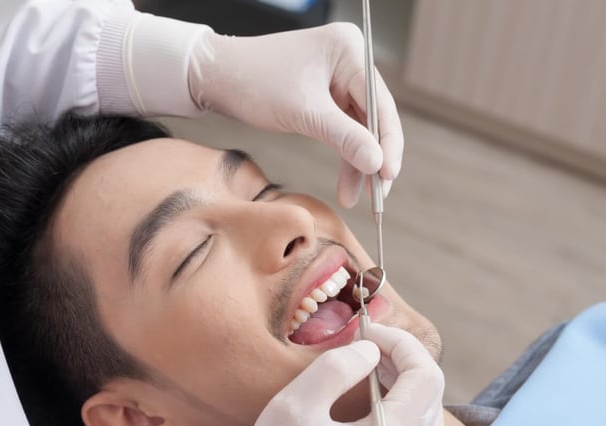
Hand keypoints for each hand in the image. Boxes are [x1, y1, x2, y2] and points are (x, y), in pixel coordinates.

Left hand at [188, 23, 401, 207]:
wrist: (216, 77)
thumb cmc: (254, 83)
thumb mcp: (303, 113)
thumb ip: (344, 137)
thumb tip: (378, 164)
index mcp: (349, 49)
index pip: (380, 101)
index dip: (388, 142)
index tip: (388, 174)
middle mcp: (349, 59)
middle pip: (375, 116)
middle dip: (375, 156)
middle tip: (379, 195)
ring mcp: (338, 77)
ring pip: (360, 127)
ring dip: (359, 162)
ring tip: (358, 197)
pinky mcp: (325, 95)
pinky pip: (343, 128)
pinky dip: (345, 154)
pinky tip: (348, 183)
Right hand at [229, 324, 443, 425]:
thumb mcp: (293, 407)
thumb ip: (336, 369)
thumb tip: (370, 350)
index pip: (426, 378)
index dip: (403, 343)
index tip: (368, 330)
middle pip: (431, 397)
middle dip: (404, 360)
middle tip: (367, 343)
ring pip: (425, 419)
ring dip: (404, 384)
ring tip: (370, 366)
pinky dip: (398, 408)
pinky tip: (369, 400)